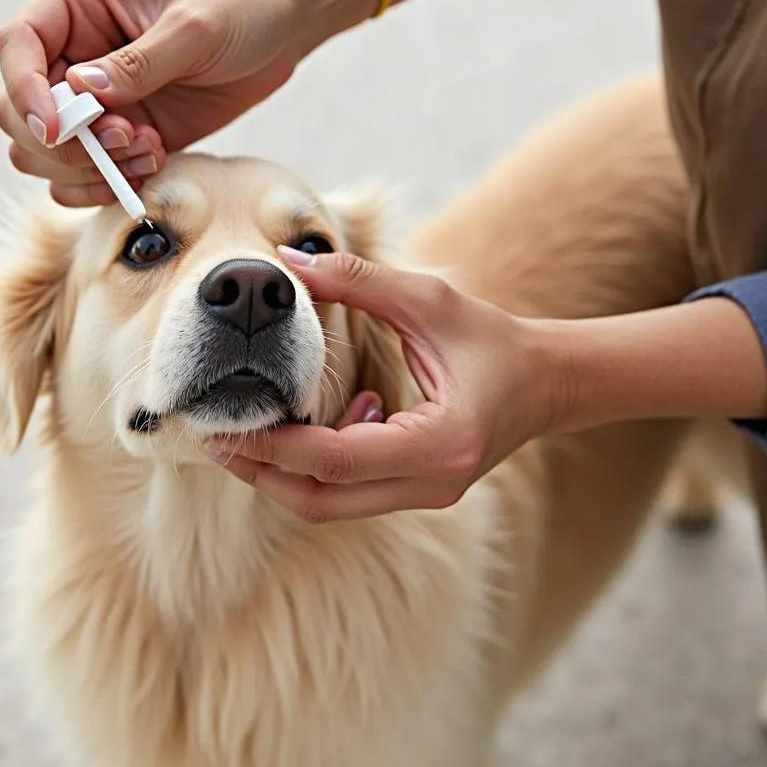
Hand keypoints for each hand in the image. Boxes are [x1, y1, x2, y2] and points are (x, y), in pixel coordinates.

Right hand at [0, 0, 303, 206]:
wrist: (281, 31)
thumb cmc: (239, 7)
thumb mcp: (194, 28)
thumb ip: (138, 63)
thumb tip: (79, 92)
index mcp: (76, 1)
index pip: (16, 46)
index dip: (24, 91)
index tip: (58, 128)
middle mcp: (72, 50)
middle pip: (16, 111)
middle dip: (63, 141)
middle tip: (123, 138)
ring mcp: (91, 99)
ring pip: (42, 152)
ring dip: (86, 167)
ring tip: (147, 149)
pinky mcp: (117, 134)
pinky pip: (81, 177)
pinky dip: (104, 185)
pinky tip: (150, 166)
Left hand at [207, 249, 565, 521]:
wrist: (549, 382)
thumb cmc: (495, 338)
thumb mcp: (430, 301)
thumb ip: (361, 282)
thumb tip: (290, 261)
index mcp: (440, 444)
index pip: (335, 461)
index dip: (276, 446)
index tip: (227, 426)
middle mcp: (431, 485)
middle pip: (322, 501)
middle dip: (265, 474)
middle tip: (217, 441)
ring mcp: (425, 496)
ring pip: (332, 505)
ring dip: (284, 474)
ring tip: (245, 432)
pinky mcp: (417, 491)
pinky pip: (350, 493)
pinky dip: (315, 468)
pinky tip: (308, 423)